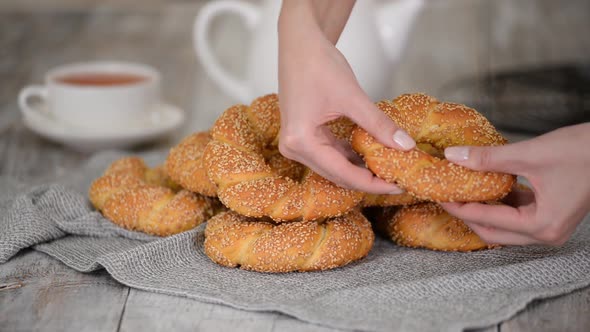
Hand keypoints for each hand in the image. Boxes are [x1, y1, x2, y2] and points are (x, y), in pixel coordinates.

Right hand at [277, 0, 414, 193]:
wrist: (299, 44)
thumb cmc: (318, 64)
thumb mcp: (353, 97)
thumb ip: (379, 124)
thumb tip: (405, 146)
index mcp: (301, 141)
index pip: (342, 173)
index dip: (372, 182)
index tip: (397, 185)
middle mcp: (293, 148)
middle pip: (336, 174)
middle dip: (367, 178)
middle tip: (397, 179)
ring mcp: (295, 143)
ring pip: (333, 166)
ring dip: (359, 168)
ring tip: (388, 168)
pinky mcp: (301, 137)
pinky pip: (328, 154)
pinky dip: (349, 156)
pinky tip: (369, 155)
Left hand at [441, 123, 589, 245]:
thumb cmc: (583, 151)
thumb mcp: (530, 154)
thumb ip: (488, 158)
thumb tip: (454, 156)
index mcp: (541, 225)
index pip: (487, 220)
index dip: (459, 208)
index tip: (439, 196)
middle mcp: (546, 233)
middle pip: (493, 232)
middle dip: (468, 215)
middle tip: (446, 196)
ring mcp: (550, 227)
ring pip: (505, 226)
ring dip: (484, 210)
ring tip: (461, 191)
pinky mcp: (552, 215)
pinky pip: (518, 215)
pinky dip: (500, 203)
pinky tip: (485, 187)